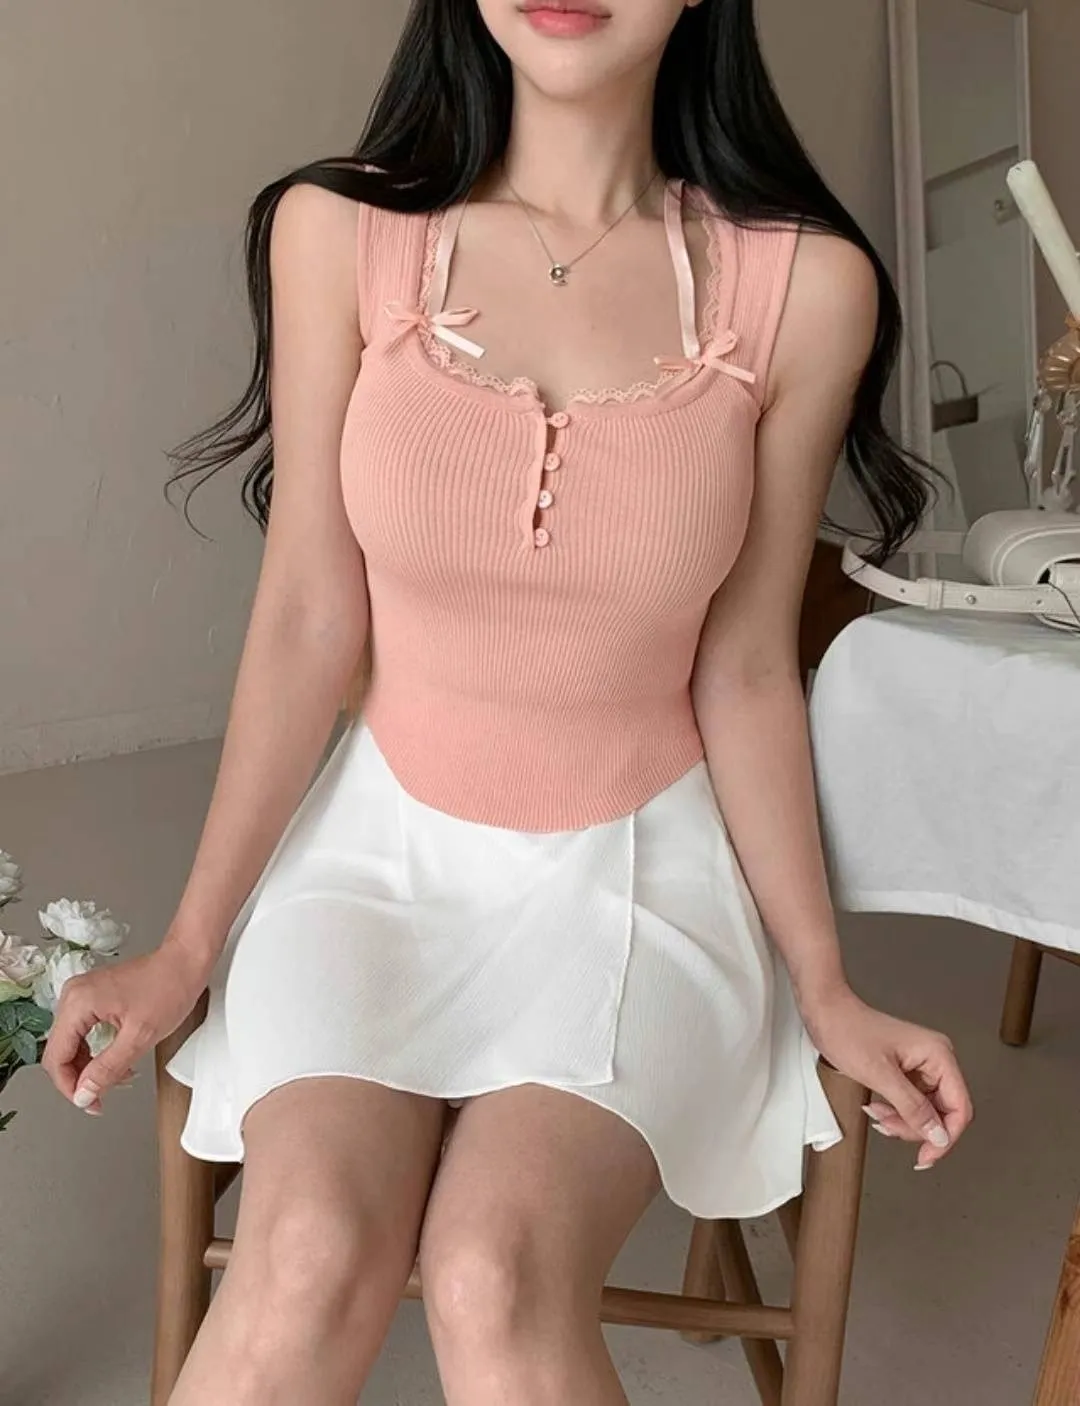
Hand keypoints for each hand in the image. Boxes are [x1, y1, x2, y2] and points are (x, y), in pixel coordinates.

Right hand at [41, 938, 210, 1114]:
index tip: (89, 1103)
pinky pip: (84, 1031)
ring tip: (116, 1078)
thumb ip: (107, 1069)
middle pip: (61, 1051)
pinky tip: (116, 1061)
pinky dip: (97, 1051)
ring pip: (72, 1044)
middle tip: (103, 1096)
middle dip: (80, 1078)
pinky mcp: (94, 996)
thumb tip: (83, 1094)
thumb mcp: (140, 1037)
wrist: (186, 961)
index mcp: (78, 1003)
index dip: (70, 1087)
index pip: (56, 1057)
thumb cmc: (170, 988)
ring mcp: (83, 994)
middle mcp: (74, 995)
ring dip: (90, 1066)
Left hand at [798, 983, 973, 1169]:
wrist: (826, 1013)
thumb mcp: (880, 1075)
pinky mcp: (908, 1070)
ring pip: (925, 1111)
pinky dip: (895, 1111)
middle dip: (916, 1127)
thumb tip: (939, 1136)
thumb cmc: (848, 1031)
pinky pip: (911, 1102)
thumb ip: (913, 1108)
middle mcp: (936, 1059)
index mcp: (938, 1055)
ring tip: (878, 1114)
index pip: (960, 1108)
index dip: (946, 1137)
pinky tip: (878, 1108)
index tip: (927, 1156)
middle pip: (943, 1112)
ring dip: (902, 1120)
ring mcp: (922, 1064)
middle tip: (889, 1128)